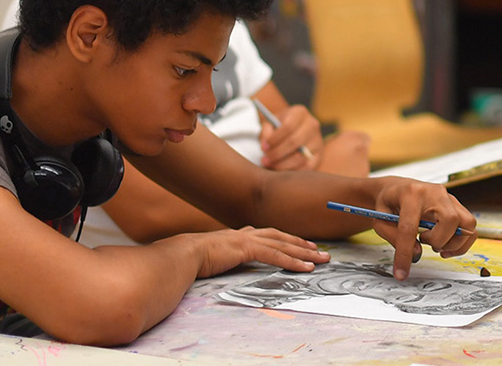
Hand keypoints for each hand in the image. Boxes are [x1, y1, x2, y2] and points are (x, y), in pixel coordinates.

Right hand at [189, 226, 330, 277]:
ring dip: (304, 252)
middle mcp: (244, 234)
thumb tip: (224, 264)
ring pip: (282, 244)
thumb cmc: (190, 260)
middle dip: (301, 244)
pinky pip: (275, 256)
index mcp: (236, 236)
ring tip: (321, 259)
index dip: (285, 240)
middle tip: (320, 251)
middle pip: (280, 237)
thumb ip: (223, 258)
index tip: (300, 245)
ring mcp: (245, 239)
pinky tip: (306, 267)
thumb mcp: (211, 258)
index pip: (267, 235)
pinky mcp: (246, 248)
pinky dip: (292, 261)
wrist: (180, 255)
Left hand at [258, 104, 322, 170]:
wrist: (291, 131)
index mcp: (300, 112)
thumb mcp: (269, 124)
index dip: (274, 139)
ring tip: (270, 166)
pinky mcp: (319, 155)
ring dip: (283, 165)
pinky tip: (281, 171)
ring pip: (301, 157)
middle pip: (295, 141)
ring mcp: (318, 140)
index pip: (288, 126)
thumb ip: (265, 131)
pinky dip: (292, 171)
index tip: (263, 148)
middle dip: (277, 153)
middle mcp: (312, 124)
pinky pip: (307, 167)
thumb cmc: (278, 127)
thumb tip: (265, 145)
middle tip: (264, 160)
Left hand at [372, 179, 476, 279]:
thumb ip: (393, 238)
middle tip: (424, 242)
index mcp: (410, 194)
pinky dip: (461, 242)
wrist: (397, 188)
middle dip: (439, 240)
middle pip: (450, 220)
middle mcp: (434, 192)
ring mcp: (448, 197)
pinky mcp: (456, 205)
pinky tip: (445, 245)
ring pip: (467, 224)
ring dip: (454, 243)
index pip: (409, 227)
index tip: (401, 272)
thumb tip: (416, 254)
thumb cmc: (388, 203)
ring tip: (435, 245)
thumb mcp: (381, 220)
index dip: (405, 253)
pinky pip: (470, 226)